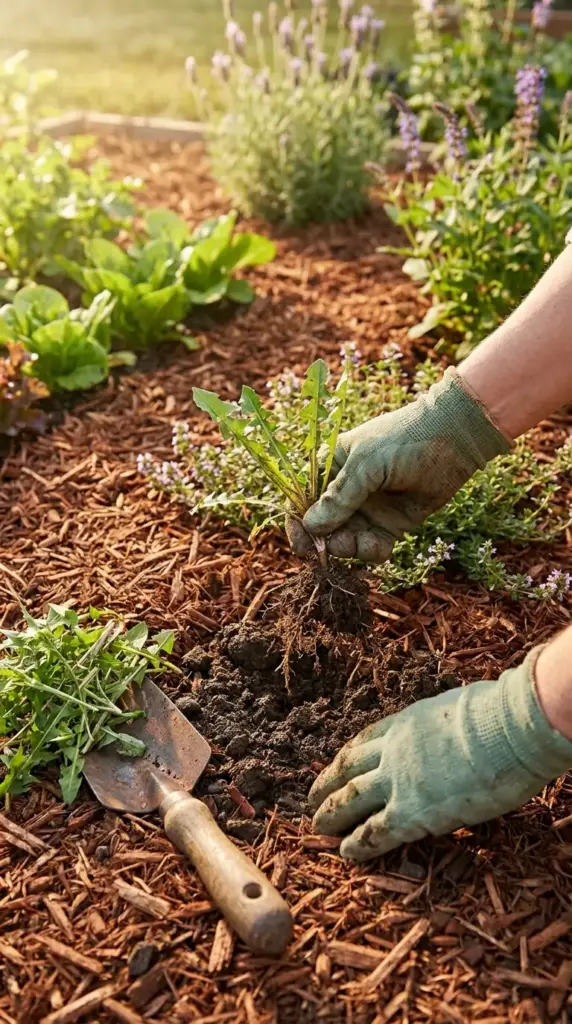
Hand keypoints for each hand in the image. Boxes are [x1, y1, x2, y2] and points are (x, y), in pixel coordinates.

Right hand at [288, 368, 509, 563]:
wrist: (456, 440)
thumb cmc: (405, 439)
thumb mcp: (367, 464)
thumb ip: (339, 497)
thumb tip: (311, 526)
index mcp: (331, 467)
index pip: (303, 499)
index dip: (298, 523)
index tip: (303, 545)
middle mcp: (346, 490)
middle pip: (322, 526)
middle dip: (327, 542)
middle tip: (339, 545)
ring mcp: (368, 508)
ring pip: (346, 540)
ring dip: (349, 548)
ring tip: (362, 542)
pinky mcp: (390, 524)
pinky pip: (371, 547)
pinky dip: (372, 552)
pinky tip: (381, 546)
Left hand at [309, 648, 571, 861]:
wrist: (506, 730)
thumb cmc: (496, 716)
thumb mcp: (456, 709)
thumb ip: (443, 725)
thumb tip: (456, 726)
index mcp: (406, 723)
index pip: (366, 740)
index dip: (347, 756)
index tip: (336, 764)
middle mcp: (393, 751)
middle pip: (349, 769)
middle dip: (327, 784)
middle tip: (311, 797)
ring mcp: (398, 781)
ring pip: (352, 799)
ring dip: (331, 814)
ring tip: (316, 828)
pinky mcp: (412, 813)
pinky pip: (376, 832)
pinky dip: (358, 844)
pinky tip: (346, 854)